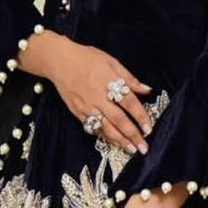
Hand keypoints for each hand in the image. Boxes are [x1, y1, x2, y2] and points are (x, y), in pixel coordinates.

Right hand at [48, 39, 153, 154]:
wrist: (59, 61)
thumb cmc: (87, 58)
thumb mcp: (111, 62)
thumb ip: (129, 78)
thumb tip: (147, 89)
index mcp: (108, 82)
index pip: (129, 102)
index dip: (140, 116)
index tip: (148, 128)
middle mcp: (98, 97)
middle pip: (118, 120)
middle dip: (132, 135)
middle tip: (143, 147)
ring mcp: (87, 107)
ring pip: (105, 128)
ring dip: (119, 140)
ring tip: (131, 149)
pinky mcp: (78, 112)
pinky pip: (93, 127)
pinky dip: (104, 136)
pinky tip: (113, 142)